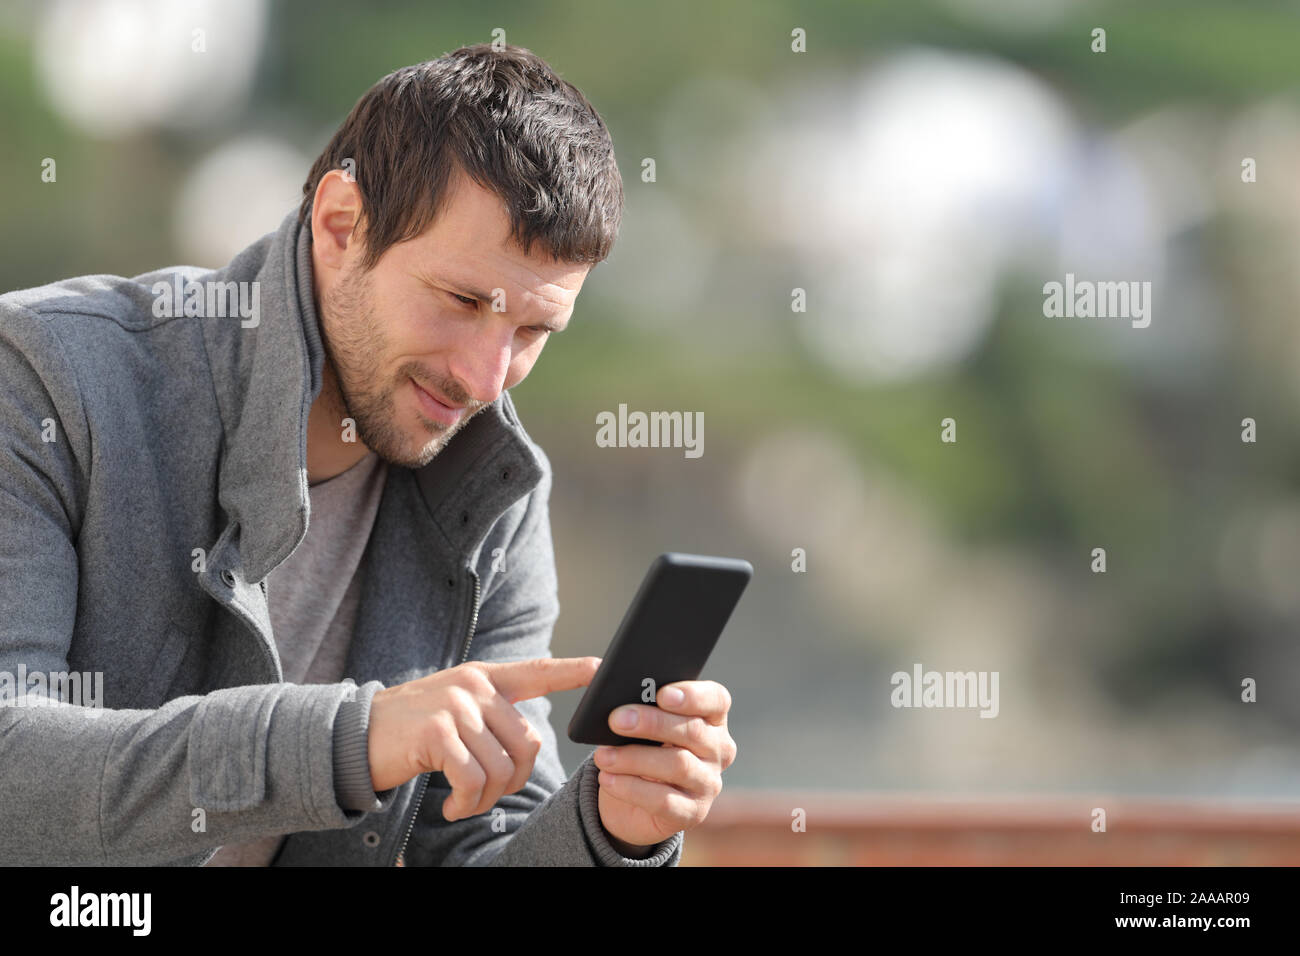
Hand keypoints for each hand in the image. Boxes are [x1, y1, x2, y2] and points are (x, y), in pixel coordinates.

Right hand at [367, 656, 600, 819]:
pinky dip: (466, 804)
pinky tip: (451, 808)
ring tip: (464, 803)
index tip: (600, 667)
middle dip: (513, 782)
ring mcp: (455, 706)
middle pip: (527, 743)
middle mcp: (474, 686)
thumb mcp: (454, 708)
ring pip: (501, 767)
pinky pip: (473, 780)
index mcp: (483, 677)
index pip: (537, 670)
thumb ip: (490, 712)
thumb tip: (528, 738)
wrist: (355, 737)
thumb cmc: (411, 730)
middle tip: (485, 795)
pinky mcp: (437, 731)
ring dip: (486, 799)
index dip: (571, 671)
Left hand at [592, 680, 735, 849]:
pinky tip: (608, 778)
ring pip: (677, 765)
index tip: (662, 694)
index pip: (717, 699)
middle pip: (692, 731)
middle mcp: (718, 750)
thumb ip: (642, 708)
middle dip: (651, 723)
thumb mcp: (645, 726)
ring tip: (603, 755)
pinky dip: (630, 788)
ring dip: (634, 758)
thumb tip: (622, 704)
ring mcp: (708, 784)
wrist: (634, 803)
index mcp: (712, 718)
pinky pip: (663, 800)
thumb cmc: (642, 749)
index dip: (692, 695)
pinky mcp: (692, 814)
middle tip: (616, 719)